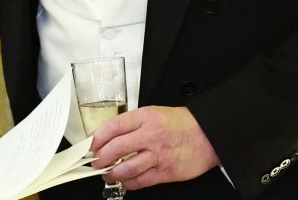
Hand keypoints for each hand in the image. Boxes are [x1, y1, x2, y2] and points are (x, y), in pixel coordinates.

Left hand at [90, 106, 218, 190]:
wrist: (208, 135)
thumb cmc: (180, 124)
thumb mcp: (153, 113)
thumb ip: (132, 124)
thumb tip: (108, 136)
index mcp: (145, 118)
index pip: (113, 127)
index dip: (97, 137)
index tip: (90, 144)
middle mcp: (150, 136)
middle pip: (116, 148)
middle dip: (101, 157)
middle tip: (96, 161)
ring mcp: (158, 155)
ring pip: (126, 167)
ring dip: (112, 173)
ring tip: (107, 174)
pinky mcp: (166, 172)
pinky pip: (141, 181)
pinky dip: (129, 183)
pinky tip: (125, 181)